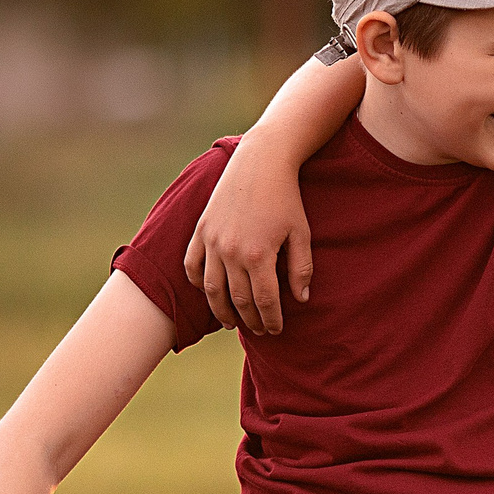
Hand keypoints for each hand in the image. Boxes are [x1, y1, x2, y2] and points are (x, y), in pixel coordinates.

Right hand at [183, 137, 312, 334]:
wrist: (260, 163)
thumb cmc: (286, 198)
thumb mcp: (301, 233)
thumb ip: (301, 269)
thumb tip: (301, 300)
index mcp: (258, 255)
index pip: (265, 300)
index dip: (271, 319)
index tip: (277, 329)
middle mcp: (231, 251)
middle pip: (238, 299)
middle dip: (250, 319)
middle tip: (259, 330)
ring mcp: (211, 241)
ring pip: (212, 288)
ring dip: (222, 310)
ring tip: (232, 323)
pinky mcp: (200, 230)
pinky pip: (192, 265)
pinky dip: (198, 282)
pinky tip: (209, 292)